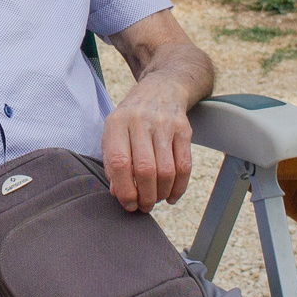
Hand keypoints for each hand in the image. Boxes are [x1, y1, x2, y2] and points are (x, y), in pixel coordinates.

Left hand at [100, 86, 193, 212]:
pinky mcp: (184, 129)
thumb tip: (118, 193)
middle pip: (145, 170)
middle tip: (144, 206)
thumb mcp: (114, 132)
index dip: (124, 190)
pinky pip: (185, 165)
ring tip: (156, 200)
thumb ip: (112, 162)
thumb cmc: (132, 118)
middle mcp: (140, 121)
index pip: (119, 162)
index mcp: (117, 123)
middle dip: (145, 196)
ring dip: (162, 193)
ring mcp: (164, 124)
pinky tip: (172, 195)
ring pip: (166, 170)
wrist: (161, 89)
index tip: (128, 204)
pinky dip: (179, 187)